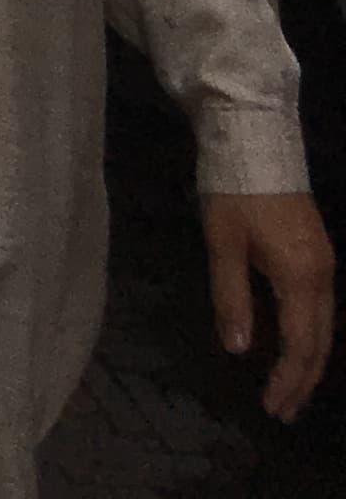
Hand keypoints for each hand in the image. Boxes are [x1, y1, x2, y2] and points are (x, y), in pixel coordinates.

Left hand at [205, 190, 334, 424]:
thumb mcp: (222, 242)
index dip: (287, 380)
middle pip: (319, 342)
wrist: (254, 135)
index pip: (299, 345)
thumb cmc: (233, 188)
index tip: (271, 407)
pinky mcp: (316, 249)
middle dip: (302, 380)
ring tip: (289, 389)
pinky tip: (293, 343)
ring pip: (324, 326)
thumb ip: (231, 298)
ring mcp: (323, 261)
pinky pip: (320, 307)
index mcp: (300, 276)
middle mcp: (322, 274)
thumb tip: (239, 349)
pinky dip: (308, 335)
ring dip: (308, 361)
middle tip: (282, 411)